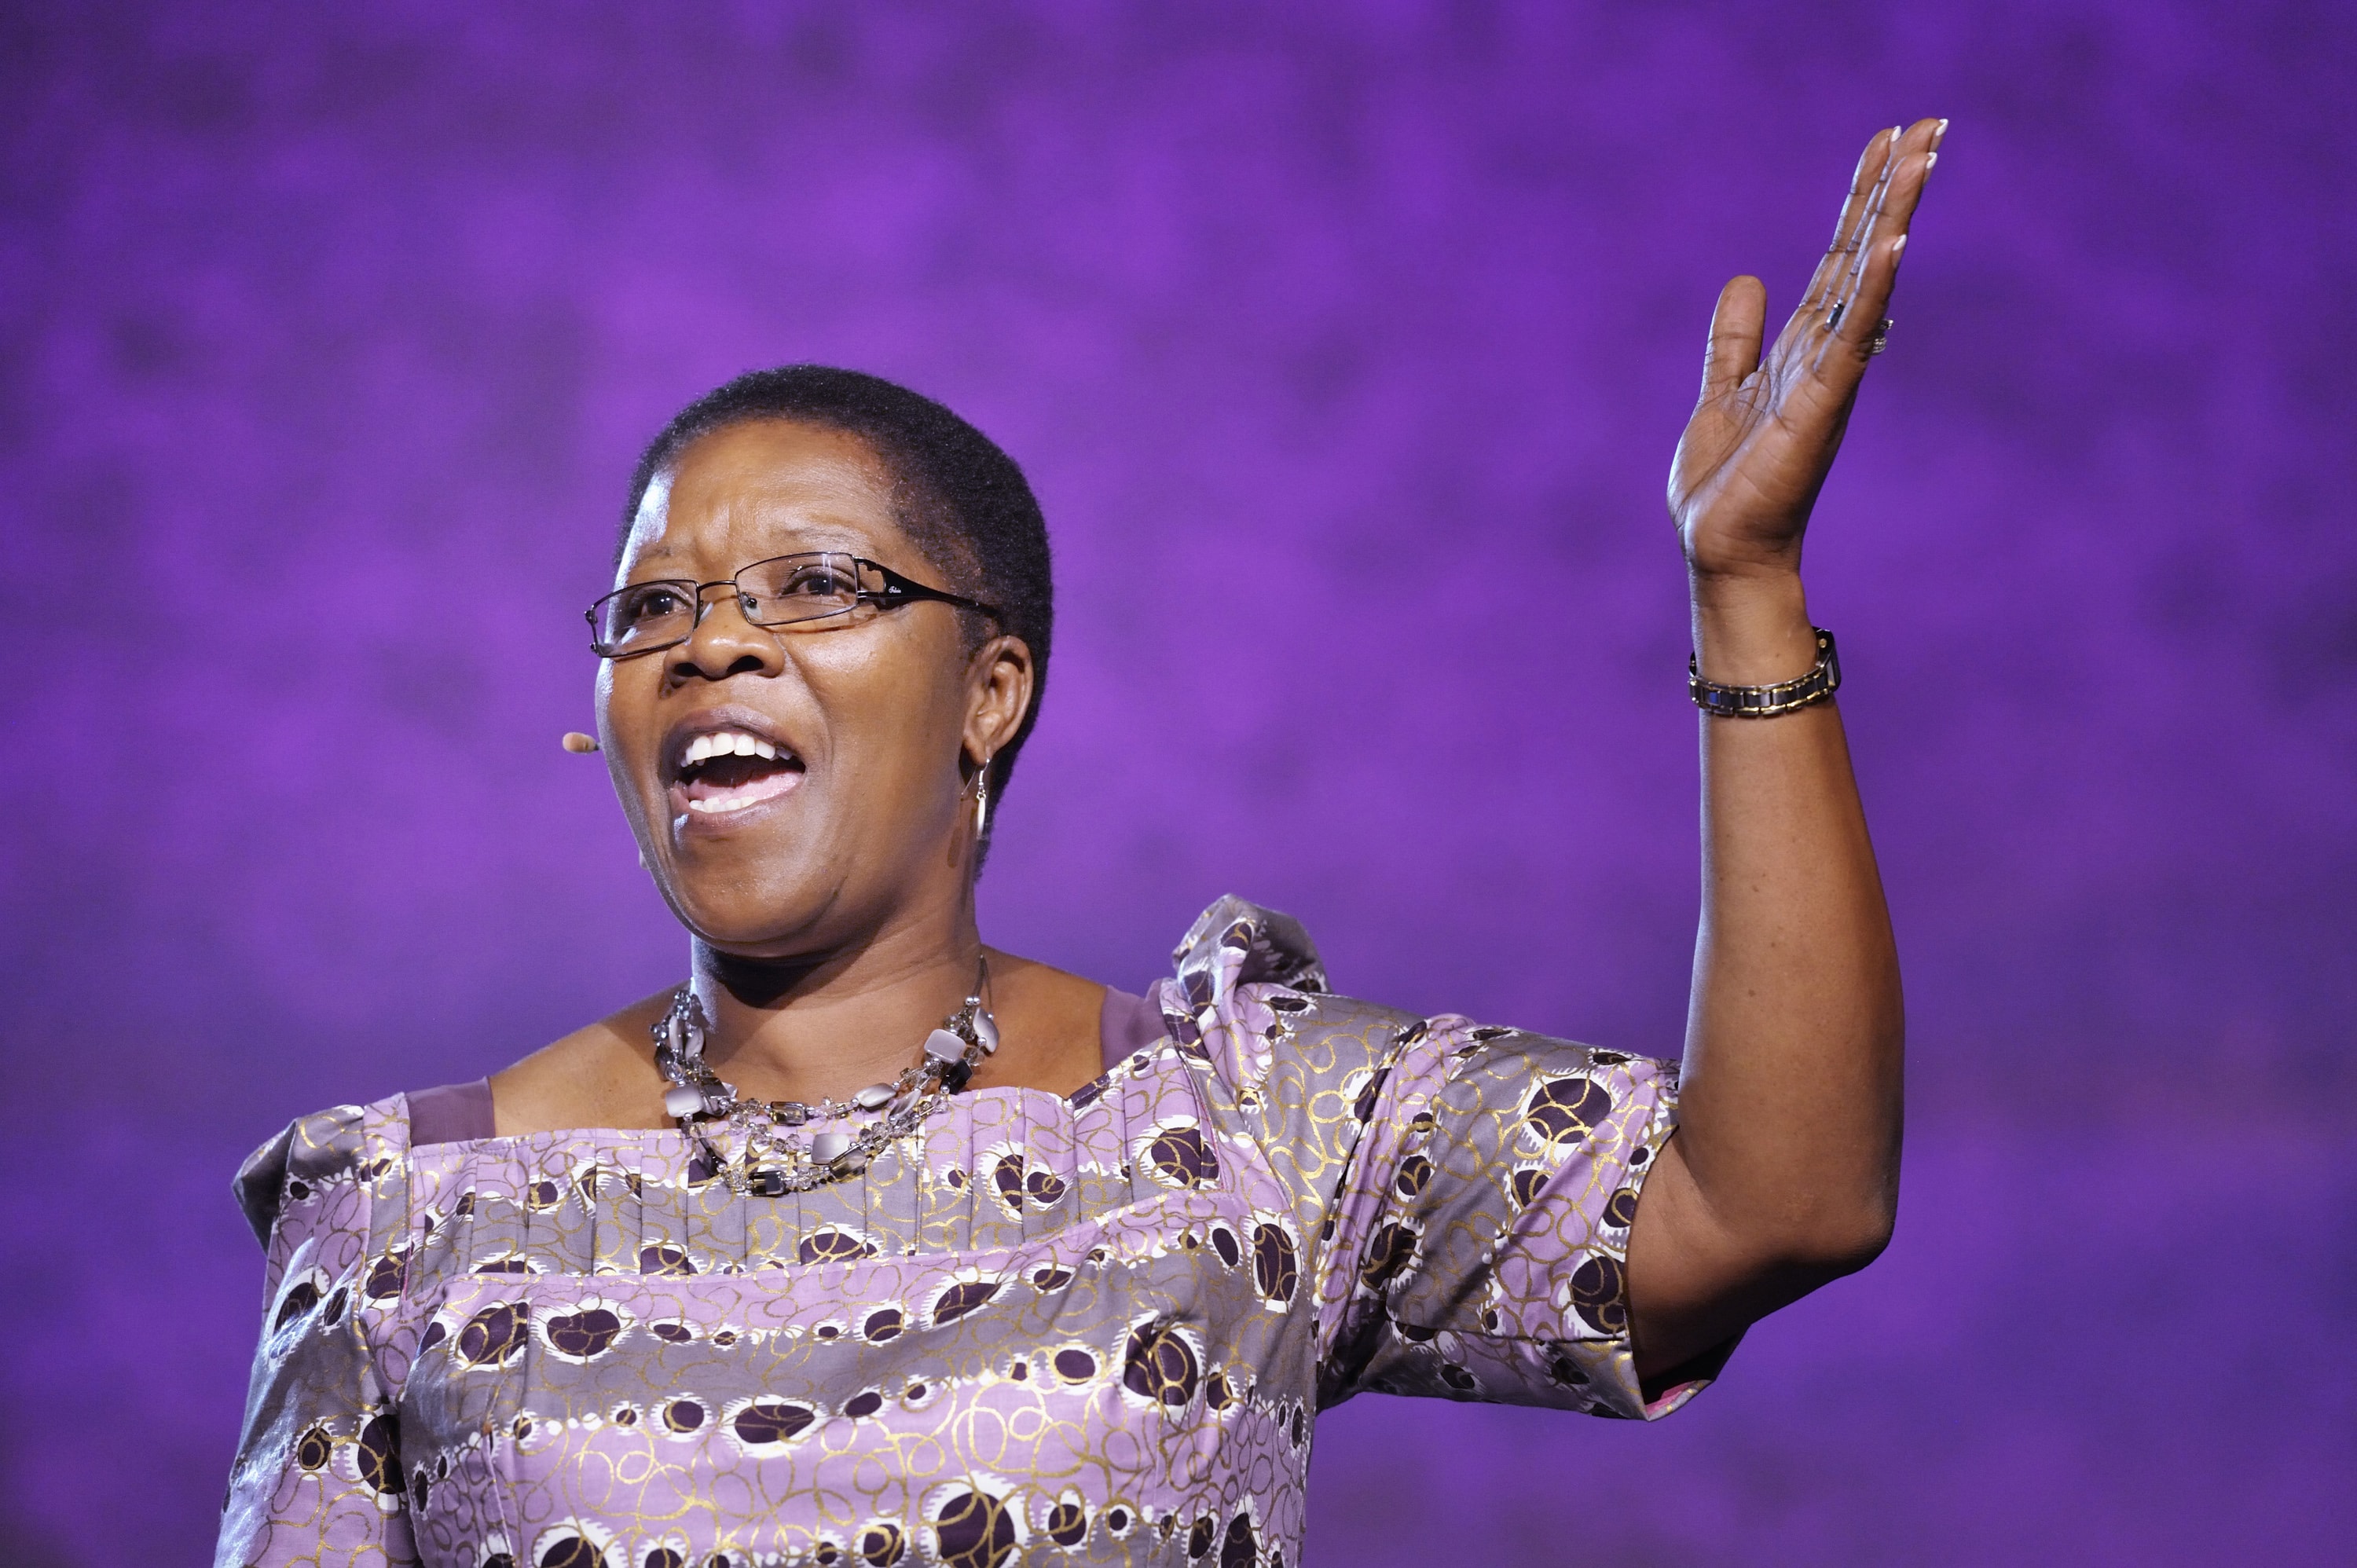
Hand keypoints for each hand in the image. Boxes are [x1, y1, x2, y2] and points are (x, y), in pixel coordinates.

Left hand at [1670, 119, 1943, 584]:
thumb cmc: (1728, 484)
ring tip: (1924, 157)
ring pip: (1866, 282)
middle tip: (1931, 124)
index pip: (1840, 255)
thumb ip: (1735, 338)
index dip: (1863, 197)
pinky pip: (1849, 339)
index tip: (1891, 138)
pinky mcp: (1818, 406)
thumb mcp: (1725, 390)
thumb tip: (1746, 279)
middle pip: (1864, 252)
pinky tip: (1892, 244)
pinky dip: (1871, 291)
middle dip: (1892, 189)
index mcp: (1803, 345)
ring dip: (1893, 217)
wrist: (1723, 548)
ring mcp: (1827, 376)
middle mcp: (1825, 351)